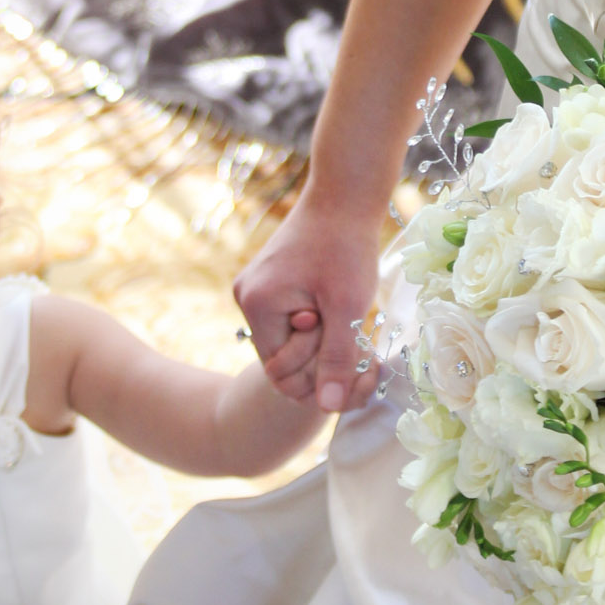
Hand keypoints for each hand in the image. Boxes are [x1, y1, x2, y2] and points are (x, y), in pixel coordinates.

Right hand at [233, 192, 382, 413]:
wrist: (345, 196)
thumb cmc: (347, 246)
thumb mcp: (348, 307)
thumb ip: (336, 359)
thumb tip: (328, 408)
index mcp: (257, 305)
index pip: (280, 373)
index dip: (317, 376)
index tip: (350, 356)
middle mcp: (247, 298)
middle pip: (283, 361)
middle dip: (322, 358)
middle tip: (357, 336)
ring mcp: (256, 289)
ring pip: (289, 343)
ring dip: (324, 342)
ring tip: (351, 319)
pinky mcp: (271, 283)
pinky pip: (290, 322)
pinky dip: (318, 325)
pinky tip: (341, 310)